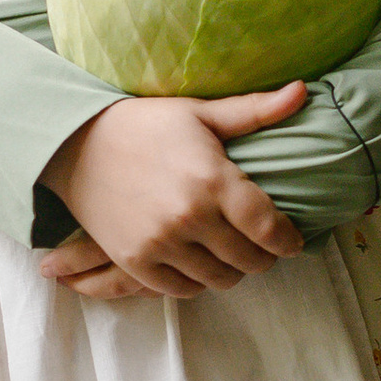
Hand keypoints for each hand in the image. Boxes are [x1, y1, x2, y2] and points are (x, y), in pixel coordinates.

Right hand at [36, 82, 307, 297]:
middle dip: (265, 256)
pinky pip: (183, 290)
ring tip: (233, 256)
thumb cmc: (144, 124)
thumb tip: (304, 90)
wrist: (76, 144)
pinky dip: (198, 282)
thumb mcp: (199, 112)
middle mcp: (189, 216)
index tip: (293, 241)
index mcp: (212, 179)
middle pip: (249, 259)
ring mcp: (161, 243)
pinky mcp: (136, 261)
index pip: (268, 227)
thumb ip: (254, 111)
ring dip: (233, 271)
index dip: (288, 240)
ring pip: (220, 279)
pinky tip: (202, 264)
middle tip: (264, 248)